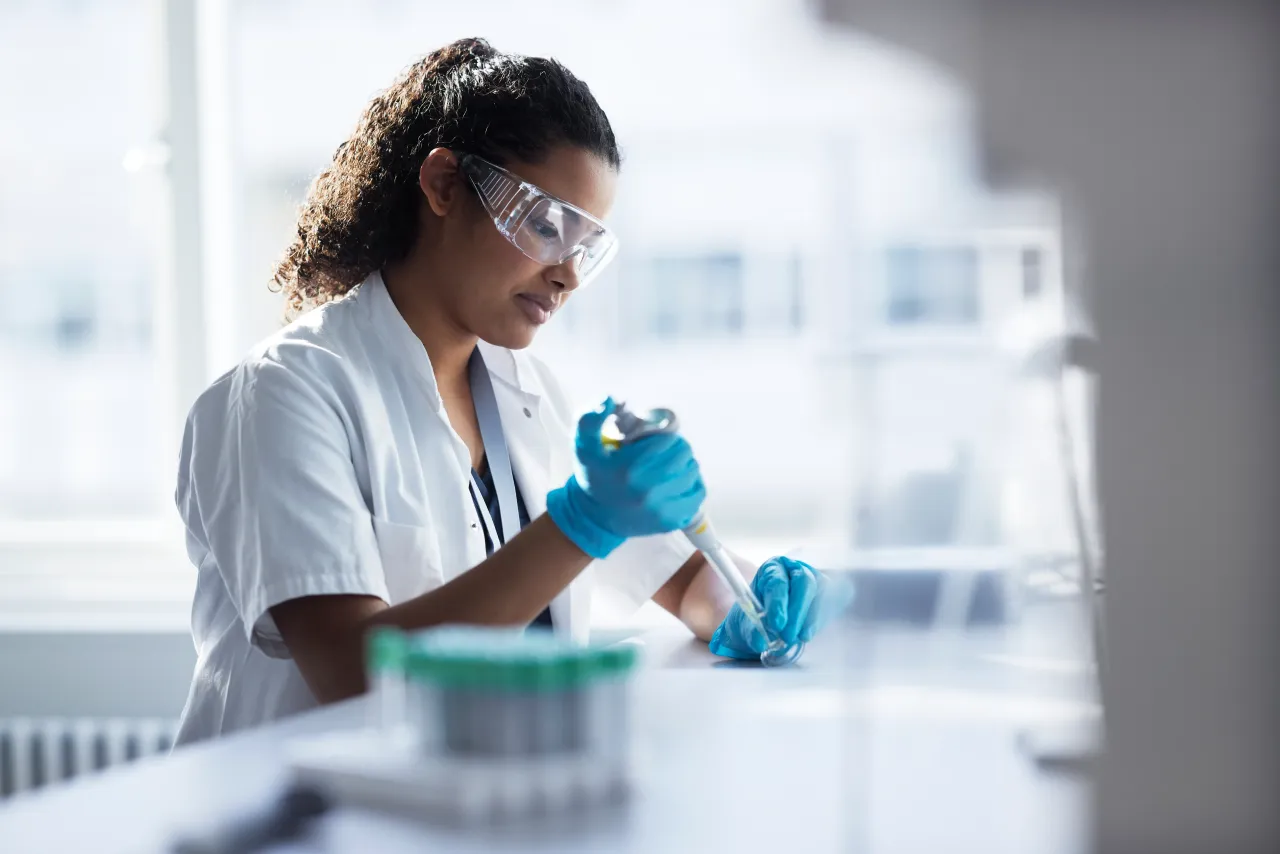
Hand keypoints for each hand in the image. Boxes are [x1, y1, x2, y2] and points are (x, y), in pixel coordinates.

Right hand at [546, 398, 705, 558]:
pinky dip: (692, 486)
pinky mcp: (672, 521)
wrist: (594, 518)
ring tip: (669, 468)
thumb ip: (590, 418)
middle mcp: (648, 489)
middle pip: (684, 454)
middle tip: (663, 453)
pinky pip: (698, 495)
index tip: (653, 442)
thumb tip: (611, 399)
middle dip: (676, 449)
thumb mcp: (582, 445)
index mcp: (628, 468)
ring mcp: (662, 508)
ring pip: (693, 472)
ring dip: (684, 466)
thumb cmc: (592, 477)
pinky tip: (677, 484)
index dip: (664, 436)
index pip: (669, 440)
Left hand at [708, 556, 853, 659]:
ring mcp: (814, 578)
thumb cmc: (753, 619)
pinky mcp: (826, 593)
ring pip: (820, 591)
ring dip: (812, 617)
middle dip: (798, 612)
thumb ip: (752, 632)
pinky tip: (810, 632)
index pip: (778, 581)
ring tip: (801, 637)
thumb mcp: (745, 625)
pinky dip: (823, 617)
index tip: (776, 624)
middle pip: (804, 583)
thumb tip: (761, 640)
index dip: (779, 603)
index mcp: (771, 569)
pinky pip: (833, 601)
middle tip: (788, 637)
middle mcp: (794, 569)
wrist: (764, 624)